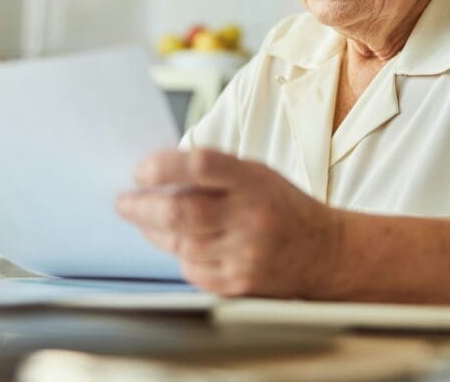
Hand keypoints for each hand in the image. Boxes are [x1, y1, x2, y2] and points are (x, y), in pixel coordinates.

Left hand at [116, 148, 342, 297]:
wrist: (325, 253)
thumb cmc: (283, 208)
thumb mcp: (257, 175)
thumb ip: (214, 173)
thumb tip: (158, 175)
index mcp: (254, 181)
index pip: (201, 165)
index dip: (163, 166)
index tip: (140, 171)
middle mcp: (250, 217)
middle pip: (181, 212)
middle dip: (141, 206)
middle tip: (124, 201)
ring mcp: (244, 254)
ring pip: (180, 243)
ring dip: (154, 230)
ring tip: (146, 220)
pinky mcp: (238, 284)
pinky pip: (192, 268)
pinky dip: (180, 254)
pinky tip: (182, 244)